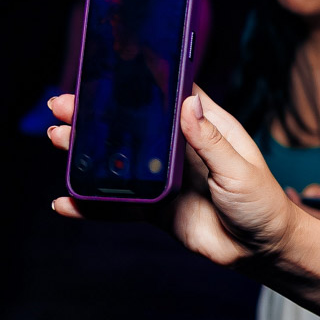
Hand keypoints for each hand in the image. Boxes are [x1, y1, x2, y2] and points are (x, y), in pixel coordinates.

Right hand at [48, 89, 300, 265]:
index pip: (166, 94)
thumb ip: (210, 141)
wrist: (261, 251)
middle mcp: (178, 148)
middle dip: (95, 115)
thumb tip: (186, 104)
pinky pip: (118, 205)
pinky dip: (91, 205)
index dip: (137, 80)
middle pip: (131, 125)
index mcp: (204, 127)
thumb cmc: (262, 204)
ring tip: (57, 138)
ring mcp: (163, 178)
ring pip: (117, 161)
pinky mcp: (155, 208)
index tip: (104, 67)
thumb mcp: (240, 169)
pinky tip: (64, 202)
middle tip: (62, 105)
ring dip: (85, 151)